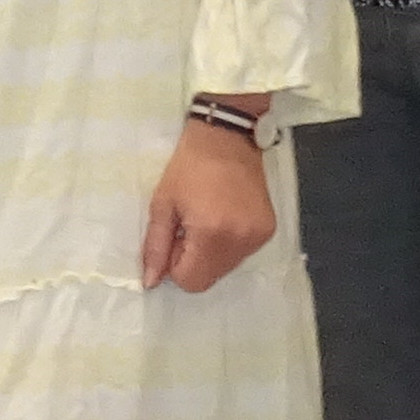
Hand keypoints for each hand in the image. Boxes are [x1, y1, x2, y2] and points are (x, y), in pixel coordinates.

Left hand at [143, 116, 275, 294]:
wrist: (228, 138)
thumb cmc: (188, 167)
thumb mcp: (163, 204)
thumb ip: (156, 247)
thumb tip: (151, 282)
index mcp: (212, 234)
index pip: (192, 281)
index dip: (176, 265)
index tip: (175, 237)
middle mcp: (240, 241)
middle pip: (210, 278)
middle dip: (193, 261)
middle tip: (189, 225)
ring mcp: (258, 237)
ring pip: (226, 268)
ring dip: (211, 254)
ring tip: (207, 218)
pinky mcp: (269, 231)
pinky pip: (242, 254)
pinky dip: (228, 244)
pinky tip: (224, 216)